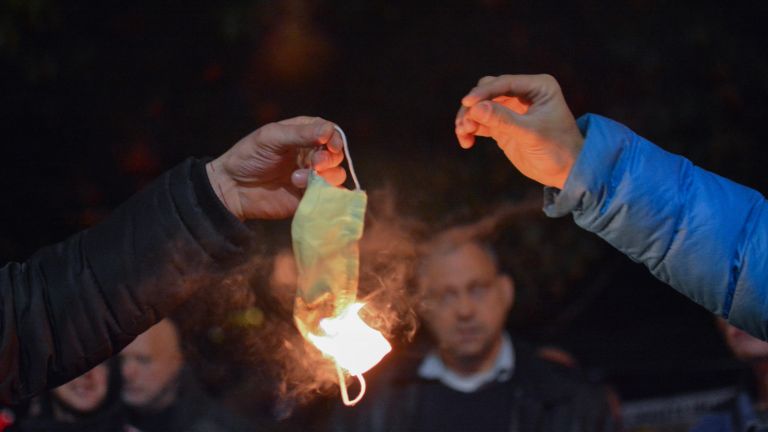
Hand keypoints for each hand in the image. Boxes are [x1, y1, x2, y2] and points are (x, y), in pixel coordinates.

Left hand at [206, 116, 346, 219]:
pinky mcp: (309, 196)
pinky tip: (307, 192)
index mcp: (304, 134)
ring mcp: (311, 176)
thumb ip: (300, 134)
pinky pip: (328, 196)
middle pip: (336, 155)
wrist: (232, 188)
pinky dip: (326, 194)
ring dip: (323, 178)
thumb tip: (329, 131)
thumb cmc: (249, 157)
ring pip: (336, 175)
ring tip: (296, 180)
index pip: (331, 132)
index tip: (331, 145)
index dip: (335, 139)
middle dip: (328, 159)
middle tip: (314, 165)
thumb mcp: (271, 138)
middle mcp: (311, 154)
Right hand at [455, 74, 582, 188]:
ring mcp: (512, 109)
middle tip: (465, 124)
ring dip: (469, 118)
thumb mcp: (530, 134)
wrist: (565, 171)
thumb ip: (503, 120)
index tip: (467, 104)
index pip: (504, 83)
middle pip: (488, 91)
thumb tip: (475, 108)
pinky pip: (481, 122)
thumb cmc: (557, 149)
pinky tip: (466, 141)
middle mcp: (523, 93)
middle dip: (474, 106)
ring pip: (481, 106)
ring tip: (463, 133)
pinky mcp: (503, 125)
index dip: (483, 93)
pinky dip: (471, 129)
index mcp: (538, 87)